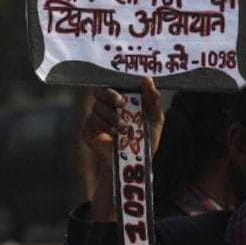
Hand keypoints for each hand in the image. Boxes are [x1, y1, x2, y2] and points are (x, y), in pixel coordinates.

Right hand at [82, 77, 163, 220]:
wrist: (134, 165)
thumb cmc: (146, 141)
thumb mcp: (156, 120)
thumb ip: (153, 100)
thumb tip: (147, 79)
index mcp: (122, 100)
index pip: (116, 84)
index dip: (119, 82)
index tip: (128, 88)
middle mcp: (107, 106)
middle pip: (101, 90)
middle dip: (111, 94)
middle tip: (122, 103)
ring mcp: (96, 117)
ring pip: (97, 106)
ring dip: (111, 115)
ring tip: (124, 128)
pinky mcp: (89, 130)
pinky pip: (92, 119)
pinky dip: (104, 124)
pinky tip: (114, 133)